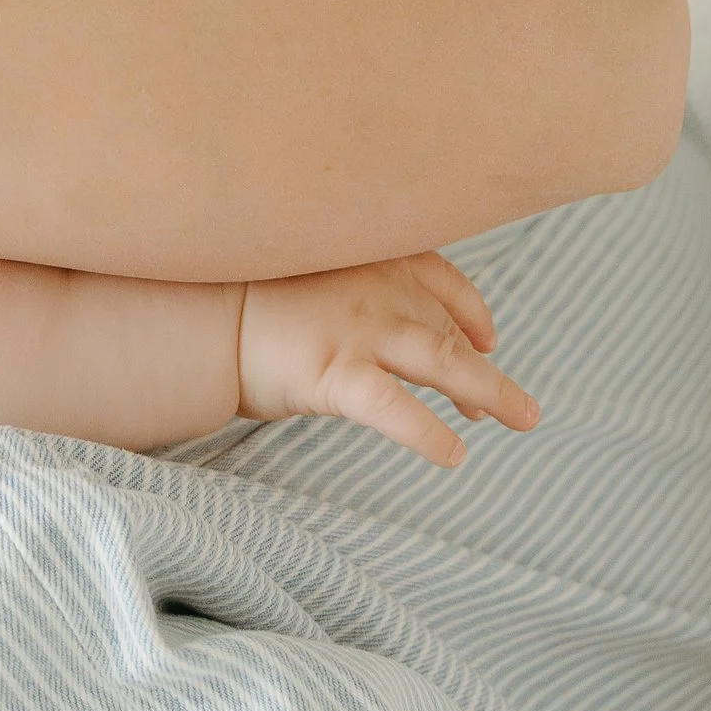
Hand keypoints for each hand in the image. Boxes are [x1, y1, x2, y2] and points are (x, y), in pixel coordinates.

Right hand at [234, 254, 537, 468]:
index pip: (441, 280)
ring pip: (443, 361)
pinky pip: (396, 409)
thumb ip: (343, 284)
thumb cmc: (235, 291)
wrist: (189, 306)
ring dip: (490, 392)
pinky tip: (453, 455)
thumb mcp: (300, 266)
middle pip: (448, 328)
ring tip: (520, 419)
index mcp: (368, 255)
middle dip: (487, 369)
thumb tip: (369, 317)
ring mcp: (358, 329)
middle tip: (519, 405)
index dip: (472, 313)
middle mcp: (373, 287)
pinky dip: (429, 433)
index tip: (488, 340)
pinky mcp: (335, 372)